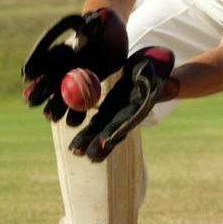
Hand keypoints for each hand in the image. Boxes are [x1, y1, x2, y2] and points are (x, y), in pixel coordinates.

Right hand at [22, 9, 128, 125]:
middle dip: (37, 93)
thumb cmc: (96, 30)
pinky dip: (74, 115)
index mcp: (56, 53)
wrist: (109, 39)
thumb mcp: (95, 23)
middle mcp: (58, 70)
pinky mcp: (82, 94)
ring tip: (50, 115)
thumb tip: (94, 20)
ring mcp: (68, 84)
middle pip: (44, 84)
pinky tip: (71, 121)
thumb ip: (93, 23)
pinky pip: (75, 108)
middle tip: (32, 101)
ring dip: (53, 108)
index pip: (39, 60)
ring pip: (56, 99)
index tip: (28, 75)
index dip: (33, 67)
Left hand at [69, 46, 176, 161]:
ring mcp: (116, 118)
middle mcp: (127, 117)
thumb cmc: (148, 72)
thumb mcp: (149, 70)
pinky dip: (85, 136)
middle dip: (100, 144)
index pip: (128, 121)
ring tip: (74, 151)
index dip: (118, 130)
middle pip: (113, 132)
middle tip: (88, 155)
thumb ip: (147, 72)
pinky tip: (73, 146)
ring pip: (101, 133)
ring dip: (89, 143)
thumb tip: (145, 68)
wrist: (143, 77)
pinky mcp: (107, 115)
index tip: (107, 139)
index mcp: (139, 108)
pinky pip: (95, 127)